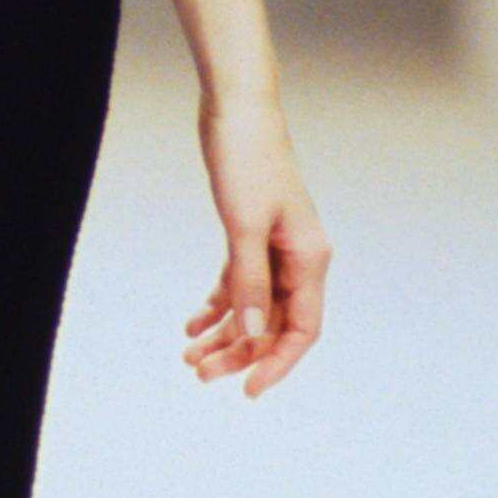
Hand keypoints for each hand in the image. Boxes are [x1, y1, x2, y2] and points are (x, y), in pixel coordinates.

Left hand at [186, 92, 327, 391]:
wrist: (236, 109)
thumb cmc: (247, 158)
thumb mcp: (243, 225)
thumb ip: (249, 281)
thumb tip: (252, 332)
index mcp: (309, 258)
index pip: (302, 329)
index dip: (277, 363)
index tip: (248, 388)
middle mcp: (298, 258)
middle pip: (274, 324)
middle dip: (239, 352)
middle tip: (199, 373)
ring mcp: (276, 248)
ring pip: (253, 308)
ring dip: (224, 334)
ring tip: (189, 356)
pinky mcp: (252, 235)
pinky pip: (238, 284)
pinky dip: (217, 305)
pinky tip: (192, 324)